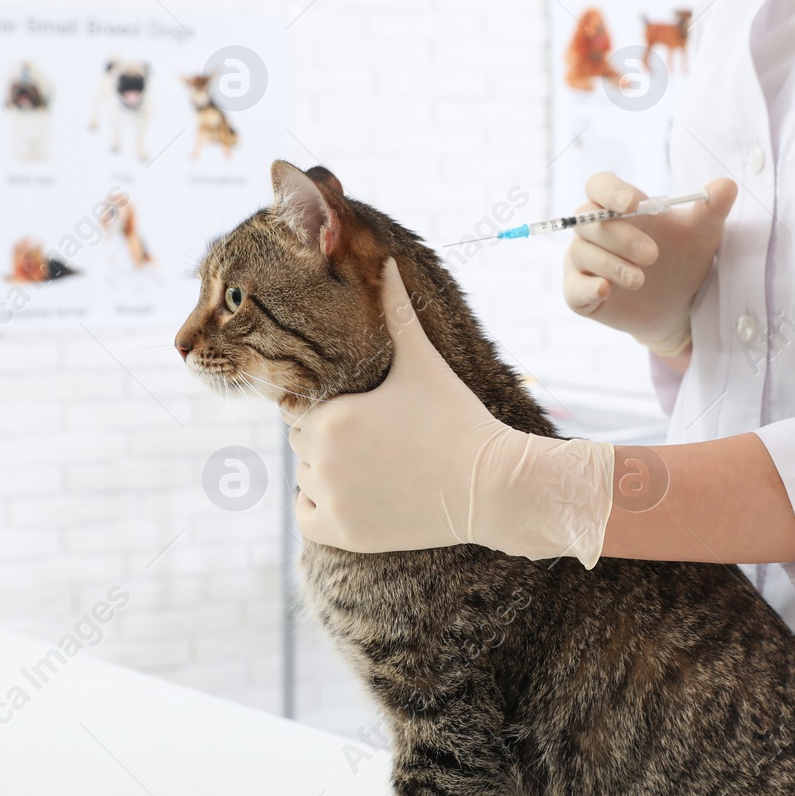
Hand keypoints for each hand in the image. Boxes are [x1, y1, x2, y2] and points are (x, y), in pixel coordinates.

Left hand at [288, 258, 615, 566]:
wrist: (492, 485)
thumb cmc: (457, 417)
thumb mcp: (422, 361)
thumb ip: (397, 311)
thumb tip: (388, 261)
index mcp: (330, 417)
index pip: (303, 409)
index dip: (332, 408)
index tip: (367, 412)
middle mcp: (321, 460)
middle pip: (303, 443)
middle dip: (328, 439)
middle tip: (374, 438)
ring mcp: (332, 501)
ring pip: (306, 478)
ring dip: (326, 472)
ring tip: (374, 465)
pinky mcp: (345, 534)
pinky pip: (306, 519)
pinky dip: (319, 509)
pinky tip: (353, 494)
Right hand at [562, 173, 737, 355]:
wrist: (679, 305)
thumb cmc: (684, 259)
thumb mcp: (703, 234)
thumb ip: (712, 209)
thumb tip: (727, 184)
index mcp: (618, 207)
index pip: (599, 185)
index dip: (610, 191)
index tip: (632, 204)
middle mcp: (593, 231)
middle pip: (588, 222)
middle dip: (620, 237)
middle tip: (652, 255)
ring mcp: (582, 262)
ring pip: (581, 254)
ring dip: (612, 265)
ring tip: (640, 279)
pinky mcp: (579, 294)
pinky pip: (572, 289)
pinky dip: (588, 288)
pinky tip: (606, 289)